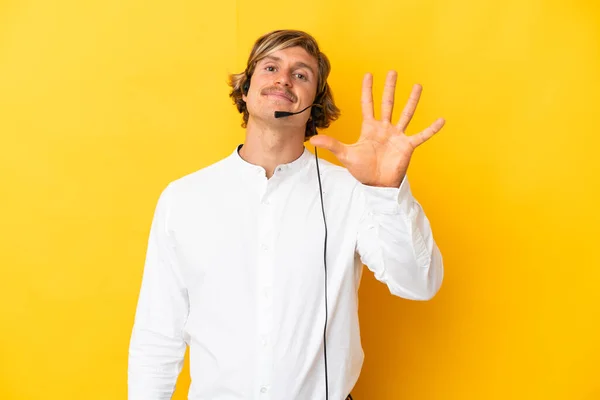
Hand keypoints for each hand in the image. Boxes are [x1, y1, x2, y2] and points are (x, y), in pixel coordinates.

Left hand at [309, 71, 444, 186]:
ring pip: (406, 113)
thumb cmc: (362, 171)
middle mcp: (384, 128)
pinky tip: (441, 120)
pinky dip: (431, 129)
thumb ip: (331, 145)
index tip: (368, 75)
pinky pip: (421, 135)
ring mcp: (397, 136)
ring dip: (412, 100)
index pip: (368, 104)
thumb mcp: (345, 155)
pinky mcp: (407, 146)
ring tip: (417, 86)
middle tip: (393, 71)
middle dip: (389, 87)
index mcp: (370, 128)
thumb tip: (312, 140)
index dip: (367, 90)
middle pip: (387, 103)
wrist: (377, 185)